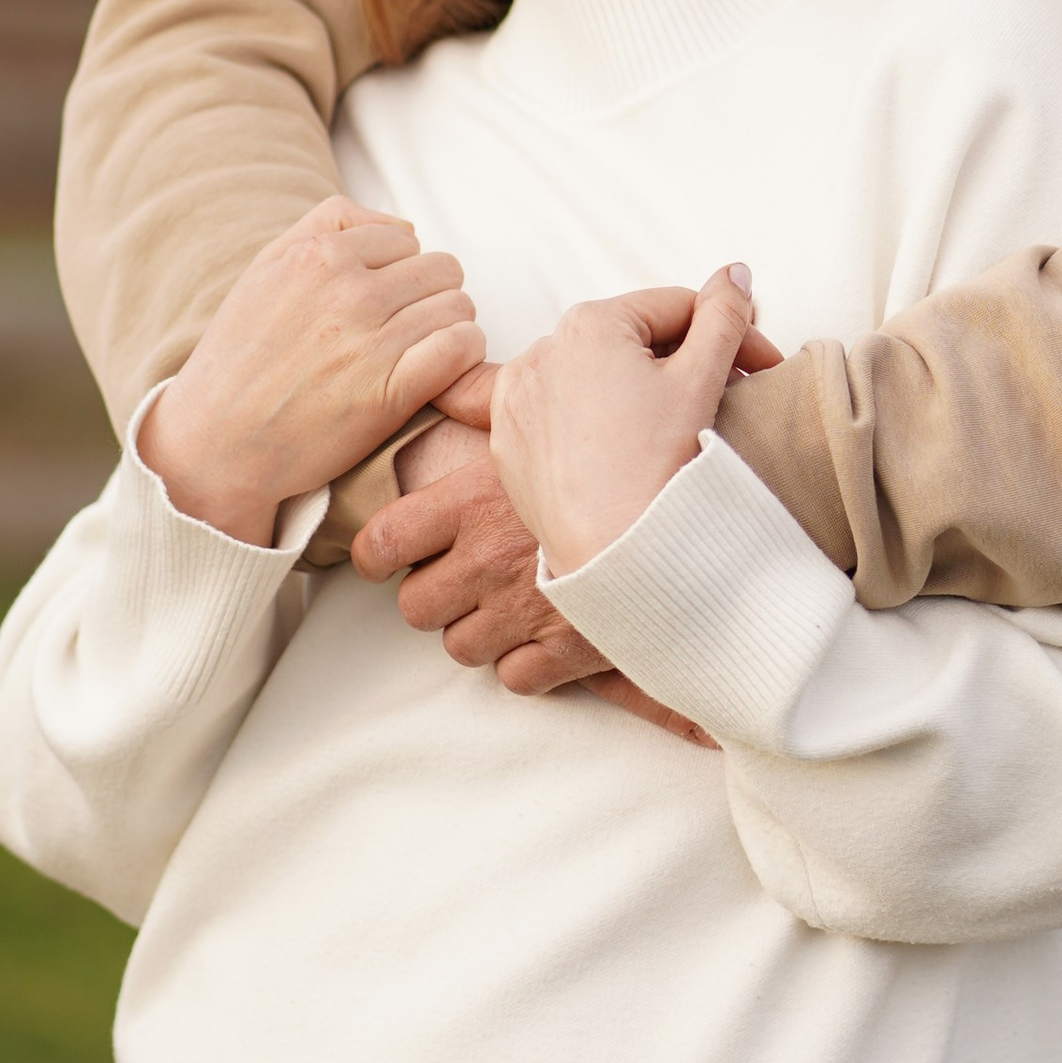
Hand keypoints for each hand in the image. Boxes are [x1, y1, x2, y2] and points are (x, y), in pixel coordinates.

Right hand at [139, 199, 483, 547]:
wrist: (218, 442)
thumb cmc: (241, 359)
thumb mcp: (266, 269)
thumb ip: (331, 227)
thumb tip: (405, 227)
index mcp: (317, 255)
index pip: (406, 238)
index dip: (400, 271)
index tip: (383, 302)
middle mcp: (348, 292)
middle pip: (441, 269)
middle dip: (430, 296)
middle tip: (404, 329)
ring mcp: (372, 342)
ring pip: (458, 306)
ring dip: (448, 328)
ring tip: (416, 352)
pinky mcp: (392, 392)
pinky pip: (462, 347)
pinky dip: (462, 356)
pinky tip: (437, 371)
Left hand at [351, 419, 721, 744]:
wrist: (682, 499)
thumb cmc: (615, 445)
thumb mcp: (543, 411)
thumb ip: (482, 396)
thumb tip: (444, 384)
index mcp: (469, 502)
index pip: (381, 543)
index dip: (379, 554)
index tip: (395, 554)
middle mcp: (485, 560)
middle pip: (415, 607)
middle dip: (437, 599)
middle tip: (469, 580)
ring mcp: (521, 610)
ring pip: (461, 646)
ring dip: (482, 633)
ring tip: (512, 606)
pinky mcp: (564, 649)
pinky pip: (516, 678)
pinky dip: (529, 665)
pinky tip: (549, 636)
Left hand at [491, 268, 764, 578]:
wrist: (614, 553)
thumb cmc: (657, 465)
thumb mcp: (703, 380)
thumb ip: (724, 316)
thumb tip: (733, 273)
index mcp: (592, 322)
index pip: (677, 309)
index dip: (730, 335)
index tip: (762, 368)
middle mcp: (542, 347)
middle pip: (634, 340)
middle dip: (683, 362)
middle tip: (728, 398)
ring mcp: (517, 394)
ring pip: (594, 374)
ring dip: (636, 388)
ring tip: (673, 427)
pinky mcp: (507, 437)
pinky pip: (558, 412)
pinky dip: (591, 419)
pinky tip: (623, 447)